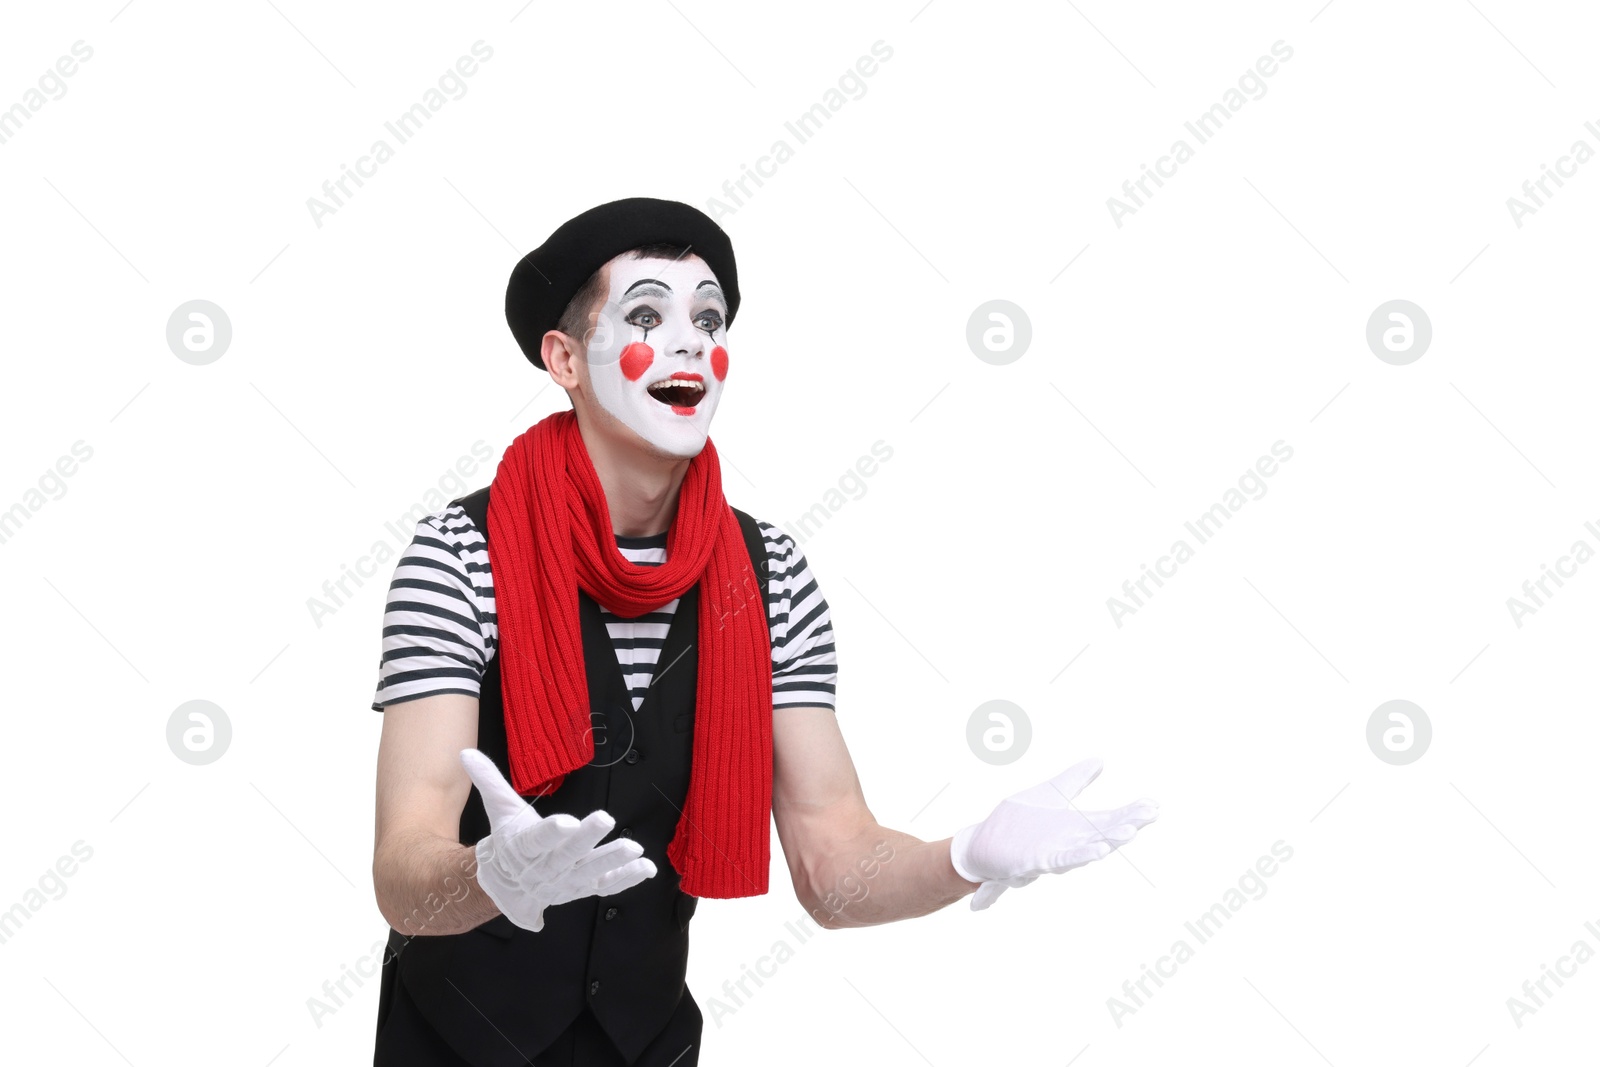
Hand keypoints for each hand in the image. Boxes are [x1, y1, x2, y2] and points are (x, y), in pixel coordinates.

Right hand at [460, 748, 656, 931]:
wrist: (507, 886)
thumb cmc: (508, 841)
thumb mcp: (499, 810)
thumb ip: (488, 781)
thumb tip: (464, 752)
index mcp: (524, 848)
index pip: (536, 840)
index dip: (550, 832)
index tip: (566, 822)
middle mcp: (545, 868)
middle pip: (567, 855)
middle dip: (587, 840)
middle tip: (607, 819)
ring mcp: (566, 882)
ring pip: (590, 873)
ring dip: (612, 861)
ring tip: (634, 848)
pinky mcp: (583, 888)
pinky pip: (606, 886)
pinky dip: (626, 879)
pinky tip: (645, 867)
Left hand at [949, 758, 1156, 910]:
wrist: (982, 844)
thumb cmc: (1016, 824)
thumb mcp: (1050, 793)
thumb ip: (1075, 779)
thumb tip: (1100, 760)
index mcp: (1075, 827)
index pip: (1109, 819)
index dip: (1131, 813)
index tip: (1154, 805)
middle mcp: (1069, 842)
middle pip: (1104, 834)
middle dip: (1128, 824)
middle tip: (1151, 813)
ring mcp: (1055, 853)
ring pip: (1087, 849)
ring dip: (1108, 842)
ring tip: (1130, 831)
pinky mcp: (1036, 861)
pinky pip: (1061, 860)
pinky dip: (1079, 855)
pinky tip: (1097, 851)